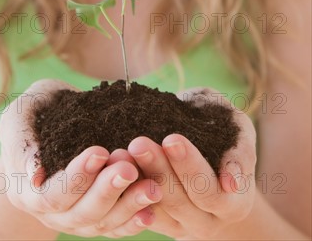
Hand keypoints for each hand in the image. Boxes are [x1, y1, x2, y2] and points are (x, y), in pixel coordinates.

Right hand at [0, 79, 162, 237]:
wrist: (48, 126)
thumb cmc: (35, 112)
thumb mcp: (20, 114)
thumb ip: (22, 139)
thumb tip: (35, 174)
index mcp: (26, 191)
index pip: (51, 195)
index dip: (76, 178)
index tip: (100, 151)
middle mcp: (50, 213)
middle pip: (80, 213)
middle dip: (107, 191)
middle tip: (129, 167)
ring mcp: (74, 219)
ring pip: (102, 223)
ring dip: (128, 206)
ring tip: (152, 187)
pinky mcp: (96, 218)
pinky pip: (116, 227)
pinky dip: (134, 220)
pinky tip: (153, 207)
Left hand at [127, 88, 256, 239]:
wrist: (211, 154)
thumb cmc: (225, 131)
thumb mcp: (237, 128)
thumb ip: (238, 144)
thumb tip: (229, 178)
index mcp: (236, 201)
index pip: (212, 190)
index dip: (191, 166)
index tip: (171, 139)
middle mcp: (210, 220)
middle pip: (181, 200)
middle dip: (158, 168)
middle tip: (139, 141)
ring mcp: (184, 225)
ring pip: (157, 206)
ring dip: (137, 178)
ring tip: (123, 151)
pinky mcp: (161, 223)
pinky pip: (140, 211)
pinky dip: (127, 189)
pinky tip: (115, 164)